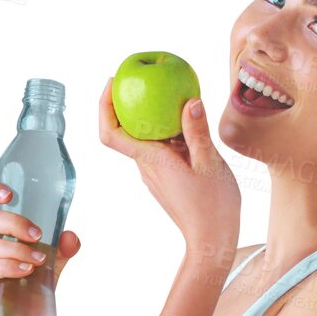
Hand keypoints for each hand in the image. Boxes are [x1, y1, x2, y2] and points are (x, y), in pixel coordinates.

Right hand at [0, 181, 81, 315]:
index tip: (9, 194)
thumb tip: (70, 237)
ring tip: (37, 261)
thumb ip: (60, 250)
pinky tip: (24, 271)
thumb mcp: (48, 266)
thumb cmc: (26, 290)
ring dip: (16, 250)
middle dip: (14, 224)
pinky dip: (7, 267)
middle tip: (37, 236)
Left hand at [99, 80, 240, 254]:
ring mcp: (154, 173)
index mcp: (152, 160)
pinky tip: (187, 121)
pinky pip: (159, 147)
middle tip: (145, 76)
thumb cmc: (213, 207)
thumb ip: (197, 131)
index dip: (103, 107)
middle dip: (130, 101)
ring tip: (174, 93)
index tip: (112, 84)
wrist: (213, 239)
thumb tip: (189, 101)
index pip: (111, 134)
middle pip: (126, 130)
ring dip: (153, 115)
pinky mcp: (165, 177)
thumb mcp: (210, 163)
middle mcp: (147, 167)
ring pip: (145, 138)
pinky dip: (167, 130)